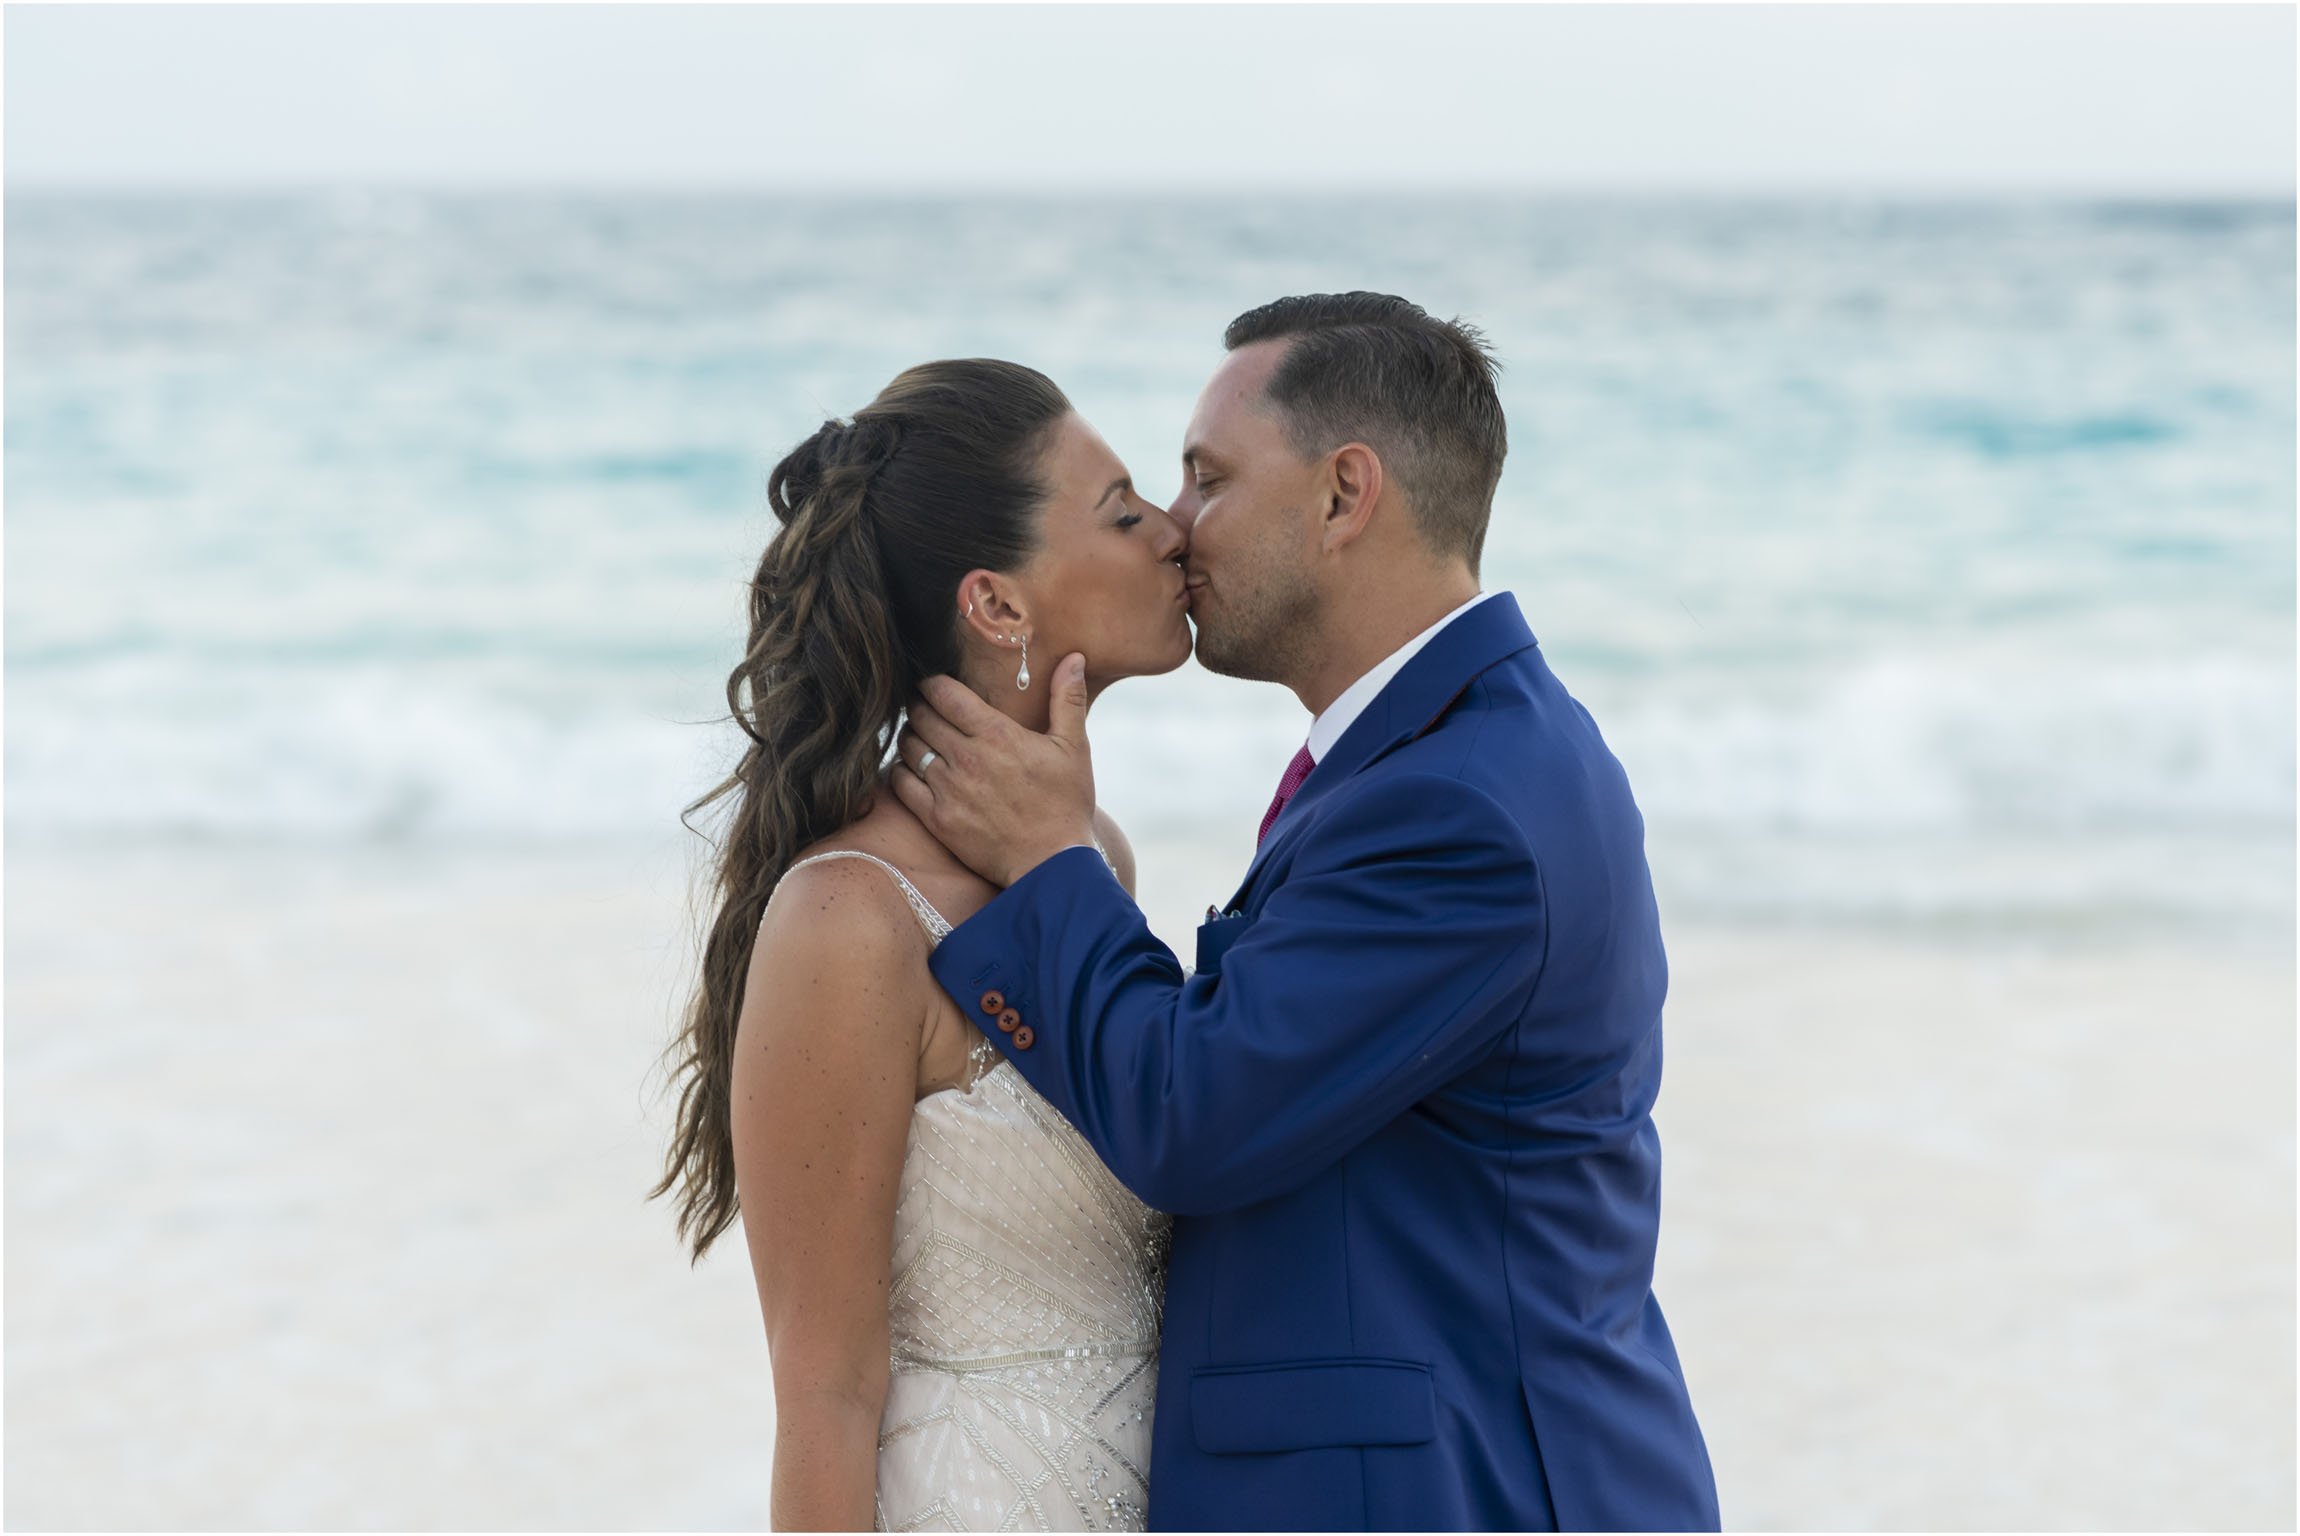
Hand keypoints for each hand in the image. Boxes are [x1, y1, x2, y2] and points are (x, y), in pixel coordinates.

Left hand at [891, 654, 1097, 888]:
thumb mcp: (1074, 748)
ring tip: (919, 736)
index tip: (931, 684)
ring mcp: (948, 789)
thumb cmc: (1066, 804)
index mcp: (997, 734)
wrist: (1053, 865)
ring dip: (909, 736)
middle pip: (920, 716)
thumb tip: (1074, 658)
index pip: (943, 693)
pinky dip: (900, 770)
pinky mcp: (937, 819)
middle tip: (922, 708)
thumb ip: (1067, 698)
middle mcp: (967, 758)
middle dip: (917, 706)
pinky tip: (911, 768)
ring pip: (908, 747)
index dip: (931, 683)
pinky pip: (901, 783)